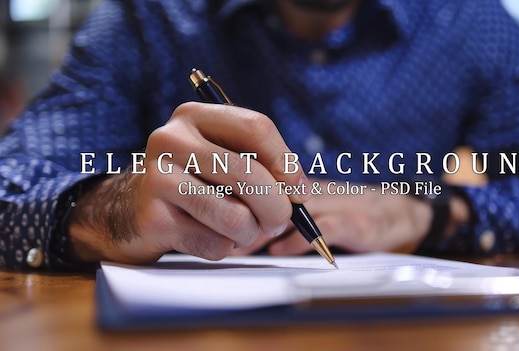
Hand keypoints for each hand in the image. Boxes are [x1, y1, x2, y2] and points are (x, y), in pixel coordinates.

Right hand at [67, 102, 309, 263]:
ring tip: (244, 230)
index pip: (256, 127)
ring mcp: (158, 179)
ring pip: (236, 216)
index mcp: (195, 116)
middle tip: (279, 220)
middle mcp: (171, 139)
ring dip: (251, 233)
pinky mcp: (153, 219)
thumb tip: (298, 193)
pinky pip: (215, 243)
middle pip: (249, 175)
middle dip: (277, 207)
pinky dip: (224, 246)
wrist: (128, 208)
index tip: (298, 190)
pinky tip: (208, 235)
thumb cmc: (192, 181)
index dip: (287, 163)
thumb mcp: (222, 158)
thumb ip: (261, 165)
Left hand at [234, 181, 434, 255]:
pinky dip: (302, 239)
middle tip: (215, 231)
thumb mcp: (317, 207)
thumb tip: (241, 225)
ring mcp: (340, 204)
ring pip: (295, 208)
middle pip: (275, 194)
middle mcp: (319, 190)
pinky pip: (326, 227)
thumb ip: (285, 213)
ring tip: (239, 244)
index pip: (267, 182)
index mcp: (305, 185)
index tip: (212, 212)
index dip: (238, 195)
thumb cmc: (354, 212)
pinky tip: (280, 250)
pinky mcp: (359, 223)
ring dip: (265, 226)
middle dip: (243, 212)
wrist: (405, 213)